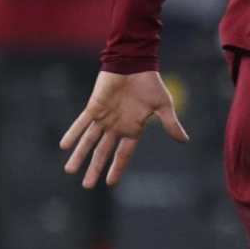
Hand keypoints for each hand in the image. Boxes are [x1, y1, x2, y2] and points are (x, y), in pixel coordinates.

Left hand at [61, 70, 188, 187]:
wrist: (135, 63)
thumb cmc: (150, 83)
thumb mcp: (164, 105)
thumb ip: (170, 124)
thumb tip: (185, 140)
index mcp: (132, 129)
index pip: (123, 154)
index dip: (116, 168)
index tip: (109, 183)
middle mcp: (116, 126)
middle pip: (103, 152)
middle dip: (94, 168)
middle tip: (87, 185)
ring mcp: (103, 118)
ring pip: (89, 141)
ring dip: (80, 155)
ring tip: (70, 170)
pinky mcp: (94, 107)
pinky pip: (81, 123)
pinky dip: (73, 133)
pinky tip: (64, 145)